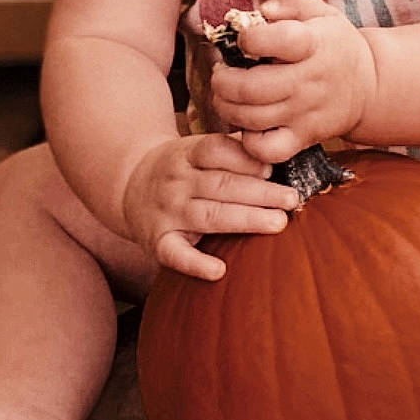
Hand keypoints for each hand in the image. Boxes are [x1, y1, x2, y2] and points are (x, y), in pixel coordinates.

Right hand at [123, 132, 299, 280]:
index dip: (246, 159)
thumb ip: (236, 149)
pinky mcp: (157, 241)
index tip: (272, 168)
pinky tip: (219, 271)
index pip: (217, 150)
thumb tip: (279, 155)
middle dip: (259, 192)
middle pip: (221, 185)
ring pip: (208, 216)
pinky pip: (175, 254)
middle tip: (291, 200)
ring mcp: (166, 212)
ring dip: (245, 219)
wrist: (128, 183)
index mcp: (189, 153)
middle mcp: (177, 181)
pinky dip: (195, 264)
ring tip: (277, 223)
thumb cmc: (184, 167)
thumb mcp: (200, 148)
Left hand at [209, 0, 377, 164]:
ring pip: (251, 118)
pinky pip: (267, 149)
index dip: (250, 37)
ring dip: (226, 107)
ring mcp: (306, 113)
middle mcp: (309, 80)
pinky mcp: (304, 138)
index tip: (245, 38)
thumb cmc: (335, 44)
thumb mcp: (320, 12)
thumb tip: (263, 12)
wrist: (370, 86)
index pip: (277, 40)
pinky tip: (248, 125)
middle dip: (223, 80)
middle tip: (222, 74)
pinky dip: (249, 142)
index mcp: (313, 44)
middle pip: (251, 87)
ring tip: (227, 96)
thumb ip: (289, 1)